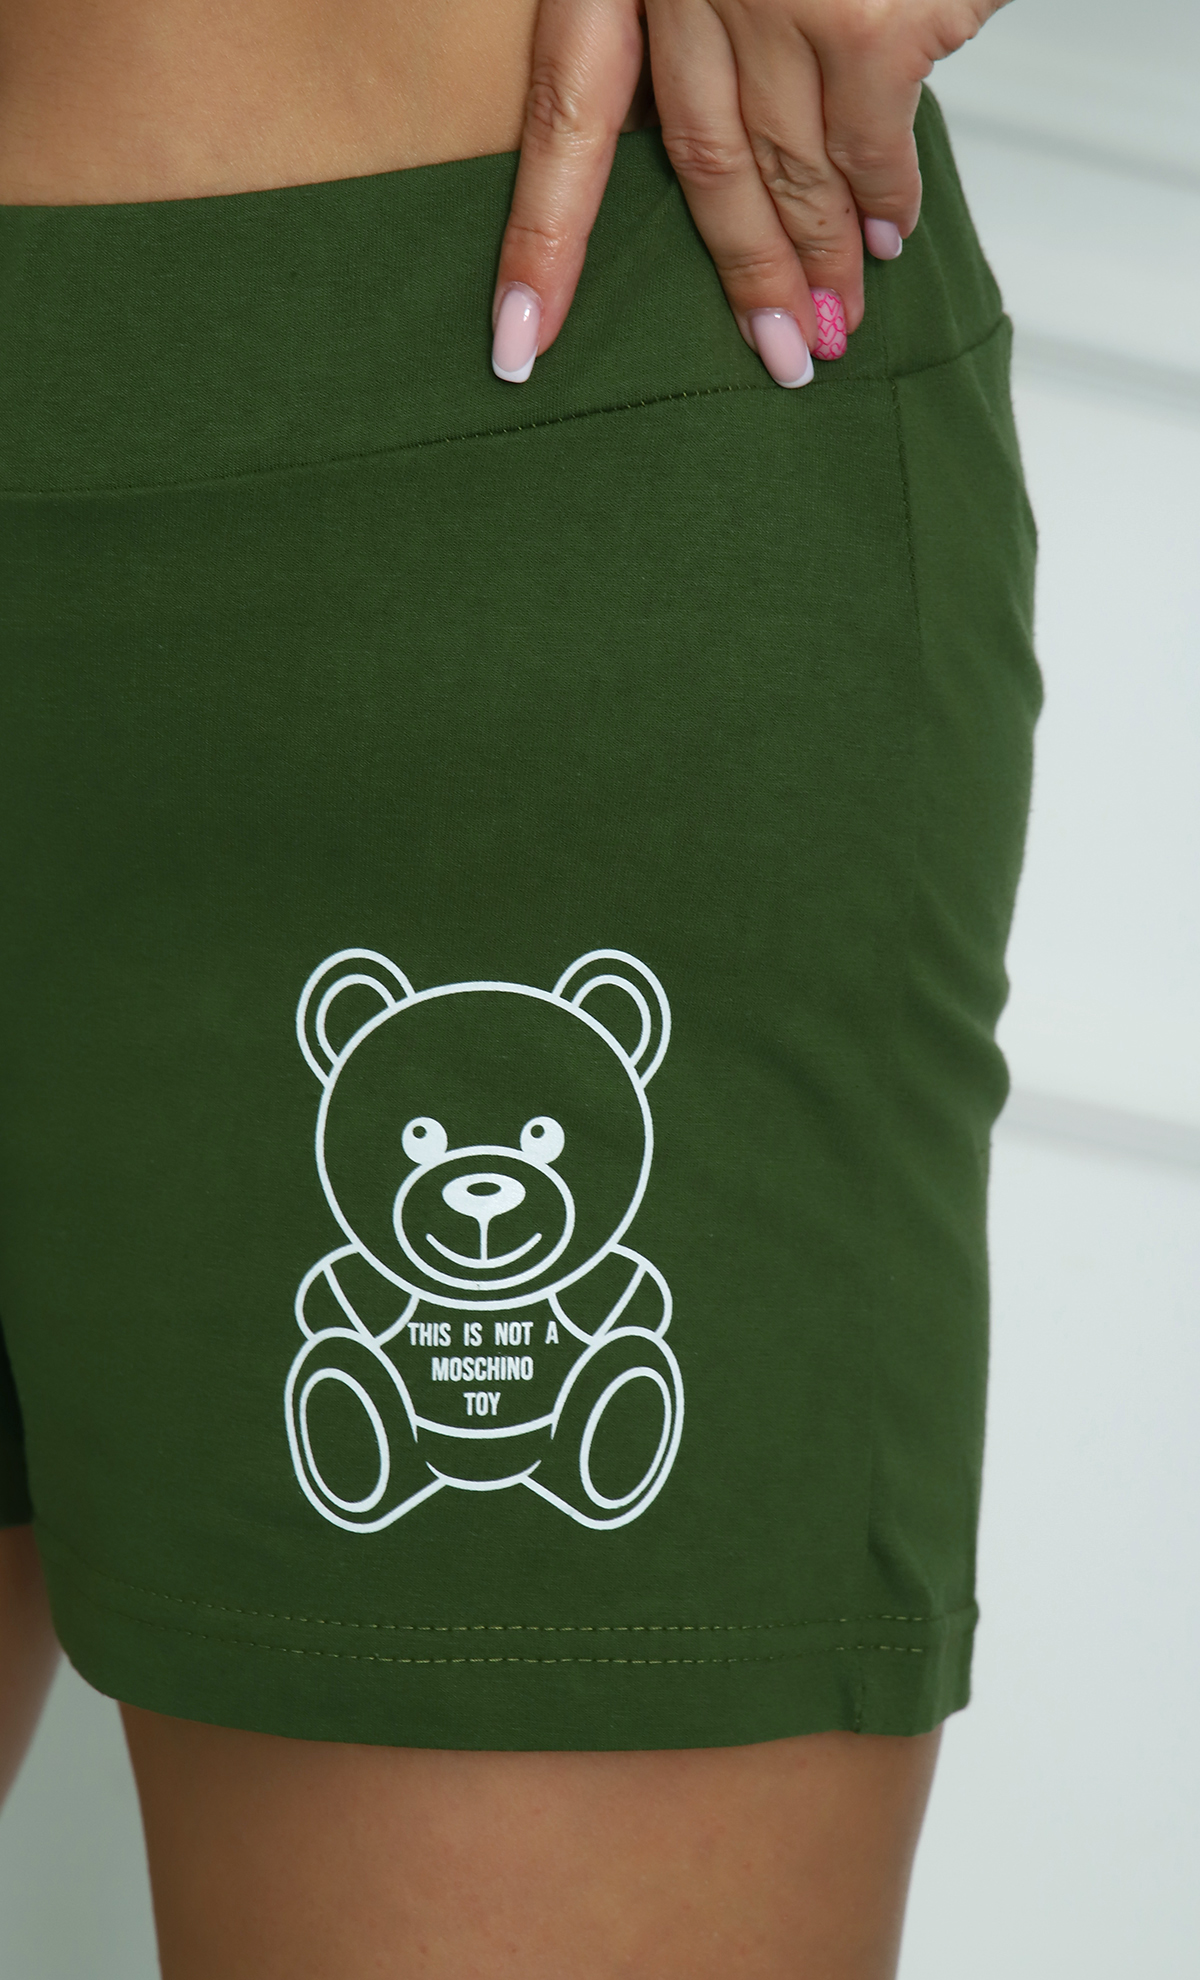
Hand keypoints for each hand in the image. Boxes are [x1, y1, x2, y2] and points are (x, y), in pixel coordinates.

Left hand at [491, 0, 1006, 385]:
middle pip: (697, 162)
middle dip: (740, 272)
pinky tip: (892, 235)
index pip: (567, 108)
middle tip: (776, 355)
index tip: (516, 341)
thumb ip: (711, 10)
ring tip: (837, 320)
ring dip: (816, 257)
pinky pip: (875, 140)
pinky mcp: (870, 19)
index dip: (543, 234)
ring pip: (788, 165)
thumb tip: (745, 122)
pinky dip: (886, 197)